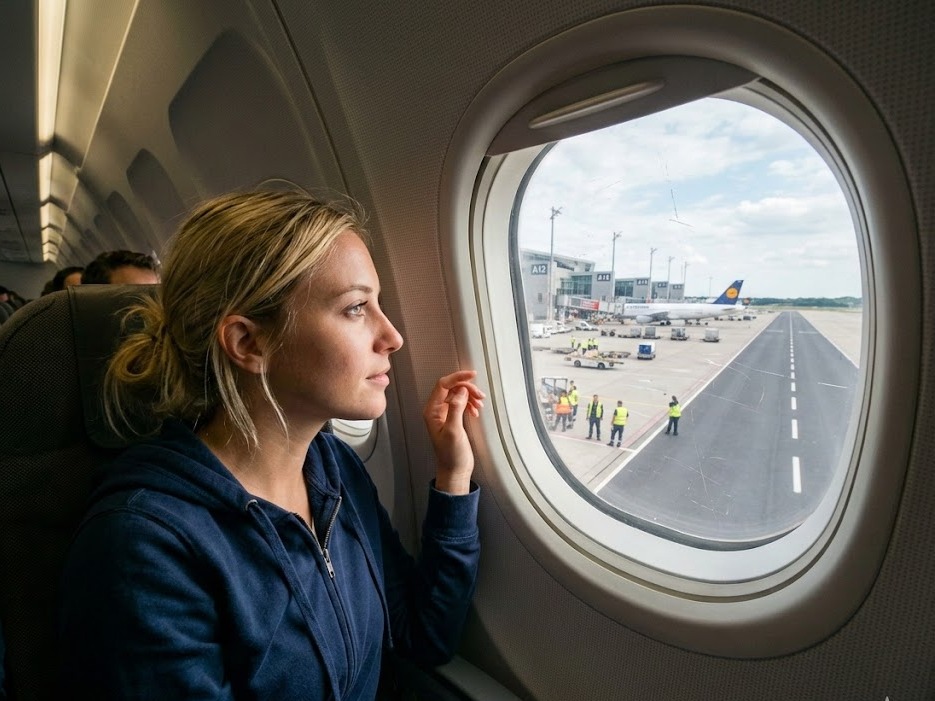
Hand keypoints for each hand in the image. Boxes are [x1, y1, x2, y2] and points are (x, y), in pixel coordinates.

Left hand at [422, 370, 484, 494]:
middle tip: (480, 395)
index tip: (472, 374)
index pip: (443, 385)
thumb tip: (461, 391)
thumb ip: (456, 409)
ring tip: (480, 404)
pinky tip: (476, 411)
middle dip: (467, 388)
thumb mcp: (454, 431)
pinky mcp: (452, 418)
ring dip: (470, 396)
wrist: (454, 470)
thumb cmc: (451, 456)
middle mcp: (436, 410)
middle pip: (451, 388)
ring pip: (458, 394)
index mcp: (431, 411)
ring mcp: (444, 414)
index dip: (458, 377)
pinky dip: (470, 403)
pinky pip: (461, 403)